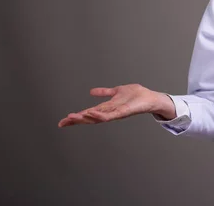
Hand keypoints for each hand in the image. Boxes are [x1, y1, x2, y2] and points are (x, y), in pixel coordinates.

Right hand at [58, 84, 175, 126]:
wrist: (151, 97)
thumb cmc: (136, 95)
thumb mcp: (117, 91)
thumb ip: (105, 92)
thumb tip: (91, 92)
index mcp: (106, 107)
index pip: (88, 113)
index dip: (76, 117)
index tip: (62, 121)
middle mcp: (109, 112)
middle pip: (89, 118)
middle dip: (76, 121)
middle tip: (63, 122)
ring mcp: (115, 113)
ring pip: (97, 118)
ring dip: (85, 118)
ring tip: (73, 117)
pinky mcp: (123, 112)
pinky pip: (110, 115)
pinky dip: (100, 115)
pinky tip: (91, 113)